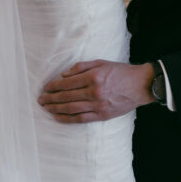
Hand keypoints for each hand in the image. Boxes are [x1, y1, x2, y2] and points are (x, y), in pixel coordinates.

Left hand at [38, 59, 154, 122]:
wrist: (140, 85)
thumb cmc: (120, 72)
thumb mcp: (101, 63)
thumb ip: (81, 67)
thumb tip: (64, 75)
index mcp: (93, 77)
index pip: (67, 83)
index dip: (54, 86)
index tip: (45, 88)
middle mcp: (94, 92)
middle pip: (67, 97)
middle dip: (51, 99)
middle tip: (40, 100)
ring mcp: (98, 105)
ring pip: (71, 109)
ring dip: (56, 109)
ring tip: (45, 108)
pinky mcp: (102, 115)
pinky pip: (81, 118)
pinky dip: (67, 119)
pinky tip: (58, 117)